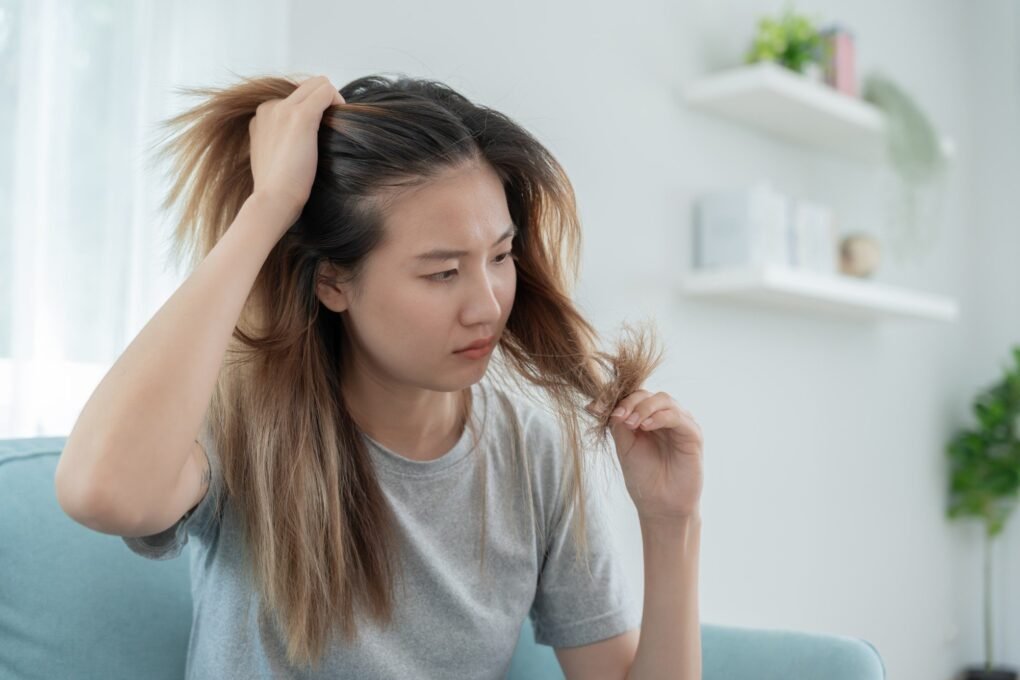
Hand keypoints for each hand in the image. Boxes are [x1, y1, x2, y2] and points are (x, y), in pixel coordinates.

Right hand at [248, 75, 344, 233]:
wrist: (273, 200)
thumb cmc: (279, 189)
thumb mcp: (276, 158)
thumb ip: (284, 142)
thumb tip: (307, 139)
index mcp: (262, 117)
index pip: (294, 96)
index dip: (313, 109)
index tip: (321, 129)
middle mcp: (269, 107)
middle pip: (307, 85)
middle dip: (325, 100)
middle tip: (334, 124)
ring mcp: (282, 109)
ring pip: (319, 83)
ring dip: (333, 100)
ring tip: (337, 125)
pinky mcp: (299, 117)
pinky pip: (326, 91)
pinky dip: (338, 101)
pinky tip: (342, 119)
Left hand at [588, 389, 703, 522]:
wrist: (660, 505)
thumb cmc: (643, 478)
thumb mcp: (625, 447)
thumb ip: (618, 425)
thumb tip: (600, 405)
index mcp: (647, 418)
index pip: (632, 397)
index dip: (614, 399)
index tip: (594, 408)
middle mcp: (664, 417)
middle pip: (647, 394)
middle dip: (629, 402)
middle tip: (617, 416)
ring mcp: (680, 424)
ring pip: (663, 399)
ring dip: (643, 407)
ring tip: (630, 422)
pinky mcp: (693, 434)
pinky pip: (677, 416)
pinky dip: (659, 417)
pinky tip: (645, 426)